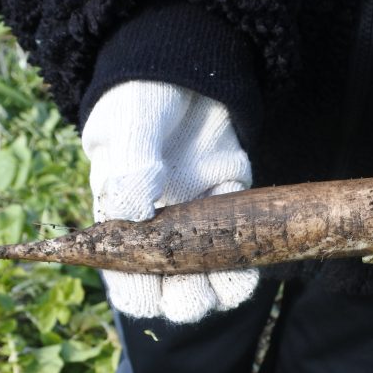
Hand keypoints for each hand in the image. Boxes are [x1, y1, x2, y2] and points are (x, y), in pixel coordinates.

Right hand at [82, 81, 257, 322]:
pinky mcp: (234, 207)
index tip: (154, 283)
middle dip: (187, 300)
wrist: (185, 72)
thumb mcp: (129, 128)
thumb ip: (129, 170)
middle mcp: (162, 236)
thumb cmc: (140, 102)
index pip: (129, 286)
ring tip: (229, 274)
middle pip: (175, 296)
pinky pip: (244, 249)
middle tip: (196, 284)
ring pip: (214, 281)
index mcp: (123, 227)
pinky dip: (249, 254)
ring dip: (224, 288)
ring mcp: (200, 225)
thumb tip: (134, 213)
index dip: (141, 295)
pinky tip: (249, 242)